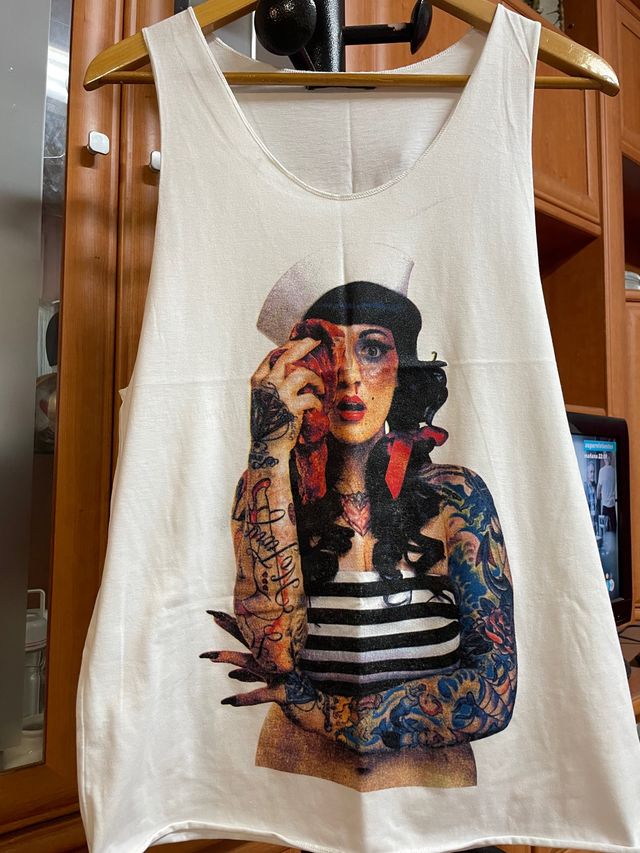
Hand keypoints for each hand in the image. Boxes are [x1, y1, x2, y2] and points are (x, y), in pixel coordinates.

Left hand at [201, 609, 316, 707]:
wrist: (320, 710)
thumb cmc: (292, 694)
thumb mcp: (269, 683)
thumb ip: (251, 676)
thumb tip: (230, 673)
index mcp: (273, 656)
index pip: (251, 636)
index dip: (234, 625)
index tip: (215, 614)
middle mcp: (276, 661)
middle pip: (251, 640)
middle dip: (232, 628)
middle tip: (214, 616)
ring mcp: (280, 675)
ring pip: (252, 663)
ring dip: (231, 658)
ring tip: (211, 656)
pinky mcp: (283, 694)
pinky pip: (260, 695)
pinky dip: (244, 698)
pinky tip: (228, 700)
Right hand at [250, 338, 324, 458]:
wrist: (267, 447)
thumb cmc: (268, 423)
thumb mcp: (264, 398)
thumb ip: (273, 382)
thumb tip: (291, 368)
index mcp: (258, 380)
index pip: (273, 355)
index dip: (288, 346)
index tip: (300, 343)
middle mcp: (267, 384)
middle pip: (287, 356)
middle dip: (303, 346)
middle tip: (315, 342)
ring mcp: (279, 394)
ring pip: (302, 374)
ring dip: (315, 379)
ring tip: (320, 388)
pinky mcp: (292, 407)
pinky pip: (311, 397)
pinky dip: (317, 401)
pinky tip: (317, 407)